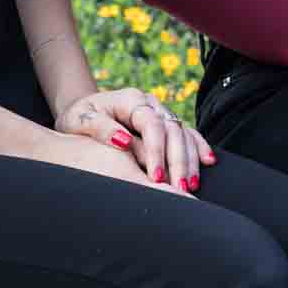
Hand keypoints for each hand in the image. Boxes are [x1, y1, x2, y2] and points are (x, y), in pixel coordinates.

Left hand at [57, 89, 215, 193]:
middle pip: (173, 130)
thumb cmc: (79, 117)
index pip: (151, 123)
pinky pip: (188, 134)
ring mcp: (161, 113)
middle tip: (178, 188)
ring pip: (184, 133)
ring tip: (191, 185)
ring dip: (190, 159)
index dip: (157, 150)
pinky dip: (198, 147)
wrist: (83, 110)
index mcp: (131, 100)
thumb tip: (124, 141)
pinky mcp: (165, 125)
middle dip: (178, 160)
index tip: (155, 177)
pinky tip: (208, 161)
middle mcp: (151, 104)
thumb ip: (101, 128)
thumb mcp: (80, 120)